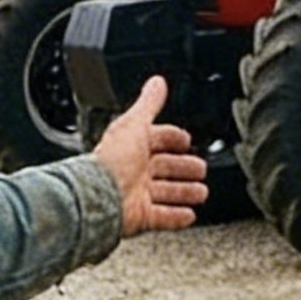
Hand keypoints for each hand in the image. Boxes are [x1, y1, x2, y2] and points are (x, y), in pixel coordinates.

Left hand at [91, 75, 208, 234]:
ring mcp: (136, 195)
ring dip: (185, 192)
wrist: (98, 197)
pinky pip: (163, 218)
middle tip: (200, 167)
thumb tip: (157, 82)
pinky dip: (177, 217)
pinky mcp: (140, 217)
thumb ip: (149, 104)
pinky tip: (190, 215)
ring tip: (202, 193)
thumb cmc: (112, 161)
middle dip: (184, 167)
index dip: (172, 138)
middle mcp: (133, 171)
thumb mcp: (134, 124)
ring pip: (166, 193)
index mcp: (130, 146)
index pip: (156, 139)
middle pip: (164, 168)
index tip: (186, 140)